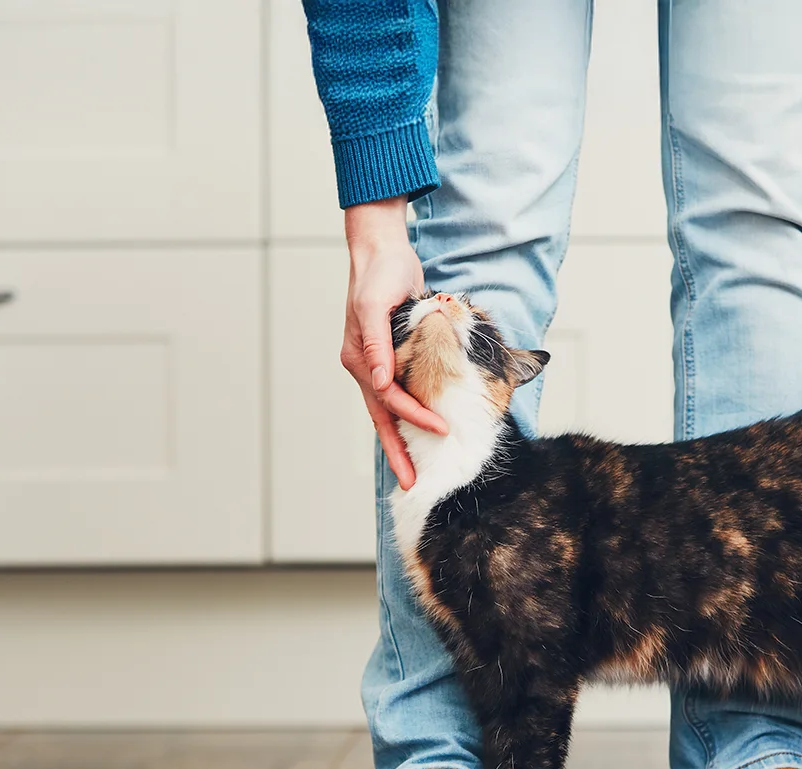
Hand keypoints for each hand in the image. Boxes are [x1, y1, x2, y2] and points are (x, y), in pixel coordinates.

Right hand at [342, 198, 448, 489]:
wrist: (382, 251)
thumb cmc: (380, 273)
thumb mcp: (376, 304)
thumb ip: (377, 344)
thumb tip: (380, 382)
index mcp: (360, 358)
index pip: (389, 399)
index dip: (414, 416)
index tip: (441, 429)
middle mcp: (365, 366)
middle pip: (382, 418)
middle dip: (396, 452)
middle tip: (410, 484)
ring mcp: (376, 363)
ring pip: (388, 411)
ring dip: (400, 440)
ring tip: (411, 470)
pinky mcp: (390, 356)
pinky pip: (397, 395)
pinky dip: (406, 415)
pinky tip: (415, 431)